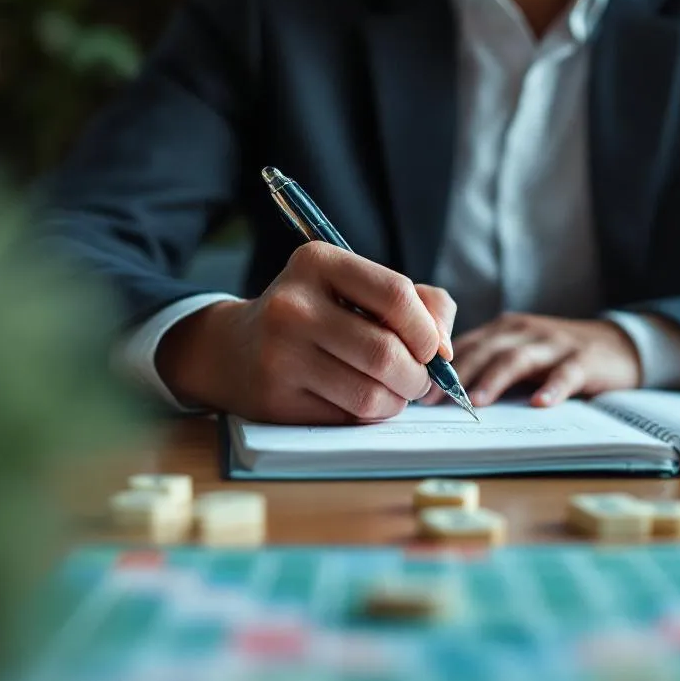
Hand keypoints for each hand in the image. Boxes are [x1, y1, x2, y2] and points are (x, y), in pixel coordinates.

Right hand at [157, 242, 455, 423]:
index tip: (431, 348)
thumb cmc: (318, 315)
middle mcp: (293, 305)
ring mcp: (280, 354)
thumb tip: (445, 350)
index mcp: (318, 262)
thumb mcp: (360, 289)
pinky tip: (355, 401)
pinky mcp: (275, 399)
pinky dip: (366, 416)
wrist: (234, 348)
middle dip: (417, 376)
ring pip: (370, 394)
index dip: (426, 330)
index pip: (396, 295)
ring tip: (390, 391)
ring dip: (395, 401)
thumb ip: (421, 304)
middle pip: (386, 353)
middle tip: (416, 380)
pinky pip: (347, 418)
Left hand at [424, 314, 640, 407]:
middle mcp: (524, 330)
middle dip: (457, 375)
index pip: (465, 345)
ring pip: (518, 358)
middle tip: (435, 400)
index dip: (439, 368)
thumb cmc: (557, 355)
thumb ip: (487, 366)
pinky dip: (553, 387)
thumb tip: (441, 397)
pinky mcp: (584, 358)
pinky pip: (565, 373)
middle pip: (485, 350)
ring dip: (495, 380)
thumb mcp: (519, 352)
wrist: (618, 345)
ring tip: (476, 403)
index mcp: (504, 329)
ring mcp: (554, 343)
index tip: (416, 392)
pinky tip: (540, 404)